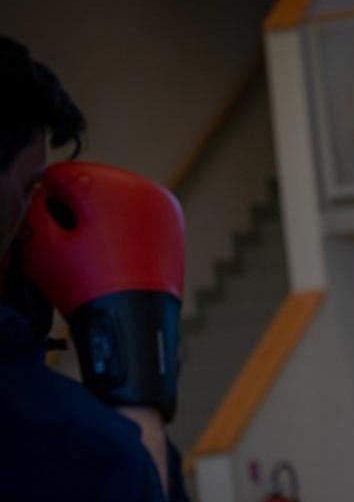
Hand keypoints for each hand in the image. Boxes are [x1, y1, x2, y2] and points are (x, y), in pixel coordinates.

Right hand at [20, 162, 184, 419]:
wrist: (134, 326)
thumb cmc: (87, 286)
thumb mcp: (41, 242)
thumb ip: (33, 207)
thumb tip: (43, 194)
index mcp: (113, 183)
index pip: (61, 174)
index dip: (44, 202)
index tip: (46, 228)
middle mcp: (145, 187)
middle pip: (91, 186)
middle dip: (74, 210)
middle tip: (70, 245)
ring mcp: (164, 207)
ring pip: (114, 201)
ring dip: (97, 219)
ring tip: (91, 253)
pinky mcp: (173, 227)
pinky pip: (134, 217)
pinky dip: (119, 230)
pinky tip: (111, 256)